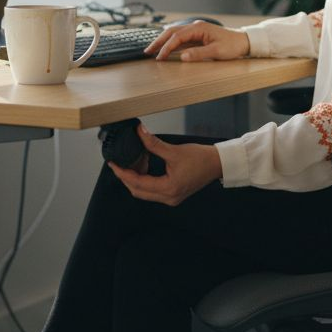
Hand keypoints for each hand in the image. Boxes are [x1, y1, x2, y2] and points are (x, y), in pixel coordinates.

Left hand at [108, 125, 222, 205]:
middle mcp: (169, 198)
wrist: (217, 164)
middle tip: (118, 164)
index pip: (138, 183)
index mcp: (168, 188)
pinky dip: (144, 182)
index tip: (113, 164)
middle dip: (126, 178)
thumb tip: (139, 132)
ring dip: (135, 180)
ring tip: (130, 164)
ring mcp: (171, 198)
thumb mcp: (174, 150)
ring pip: (144, 193)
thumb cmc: (200, 158)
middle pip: (138, 192)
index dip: (123, 173)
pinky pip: (153, 192)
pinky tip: (142, 168)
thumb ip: (153, 143)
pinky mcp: (174, 195)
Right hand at [144, 20, 249, 60]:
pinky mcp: (197, 36)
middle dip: (159, 42)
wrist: (243, 41)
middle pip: (171, 32)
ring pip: (174, 34)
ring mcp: (196, 31)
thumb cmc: (232, 45)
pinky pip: (181, 38)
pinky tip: (165, 48)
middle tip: (147, 51)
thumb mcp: (217, 51)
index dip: (166, 47)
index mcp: (198, 28)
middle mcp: (195, 27)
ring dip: (163, 41)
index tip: (159, 57)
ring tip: (152, 50)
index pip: (177, 37)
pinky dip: (171, 43)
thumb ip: (199, 54)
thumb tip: (182, 56)